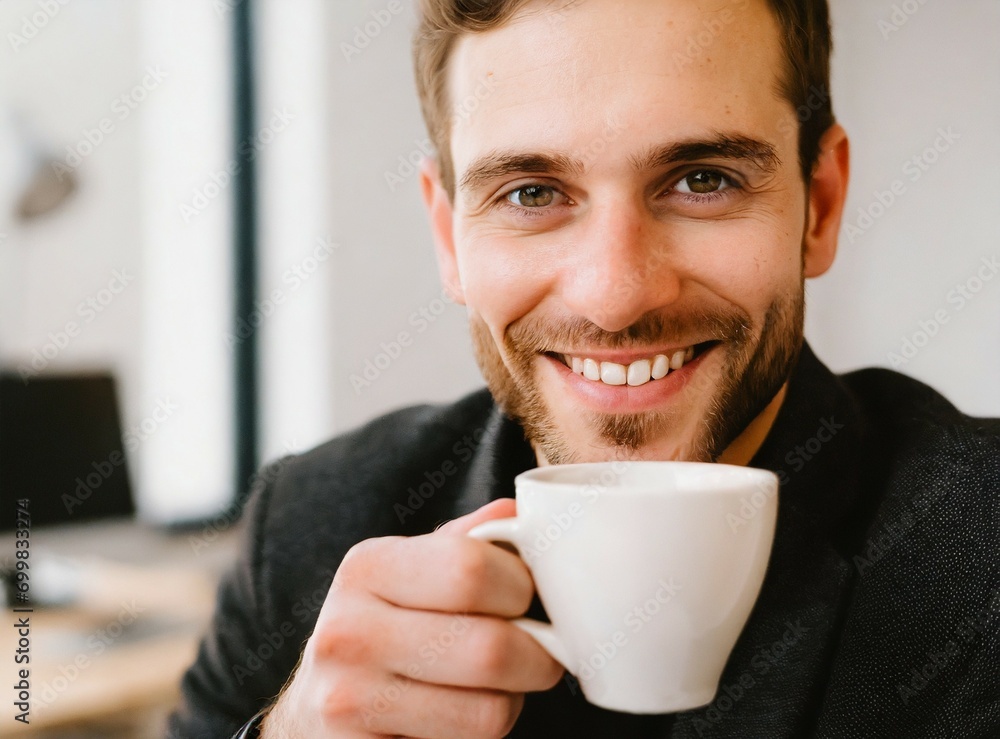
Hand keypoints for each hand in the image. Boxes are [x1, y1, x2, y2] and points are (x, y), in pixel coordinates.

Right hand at [260, 498, 563, 737]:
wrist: (318, 706)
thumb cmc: (388, 627)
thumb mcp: (416, 570)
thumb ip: (470, 540)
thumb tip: (525, 513)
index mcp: (368, 566)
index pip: (473, 569)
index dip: (524, 587)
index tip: (528, 597)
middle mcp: (348, 631)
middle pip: (491, 648)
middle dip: (538, 654)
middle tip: (537, 652)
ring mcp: (348, 699)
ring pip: (489, 711)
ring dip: (511, 701)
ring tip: (490, 686)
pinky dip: (481, 736)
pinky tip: (458, 718)